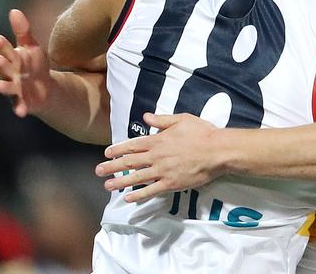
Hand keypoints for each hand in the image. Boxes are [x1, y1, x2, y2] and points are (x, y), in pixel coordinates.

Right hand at [0, 9, 51, 116]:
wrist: (45, 89)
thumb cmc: (34, 66)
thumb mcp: (31, 47)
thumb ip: (23, 31)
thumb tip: (14, 10)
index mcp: (11, 60)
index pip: (5, 51)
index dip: (2, 45)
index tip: (0, 38)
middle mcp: (9, 75)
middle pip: (4, 69)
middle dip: (1, 64)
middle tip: (0, 58)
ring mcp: (15, 90)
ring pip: (7, 88)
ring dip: (3, 87)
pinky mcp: (23, 103)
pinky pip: (20, 106)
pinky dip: (19, 109)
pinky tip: (21, 112)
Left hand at [95, 112, 221, 201]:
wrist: (217, 151)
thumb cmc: (202, 132)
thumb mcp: (182, 119)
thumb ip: (162, 120)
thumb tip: (146, 117)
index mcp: (158, 140)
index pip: (132, 145)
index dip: (118, 149)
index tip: (107, 153)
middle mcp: (156, 156)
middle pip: (129, 162)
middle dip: (112, 167)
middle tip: (98, 171)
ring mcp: (162, 171)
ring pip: (136, 177)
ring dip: (119, 182)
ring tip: (106, 186)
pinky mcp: (171, 184)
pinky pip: (151, 191)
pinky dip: (138, 195)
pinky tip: (128, 198)